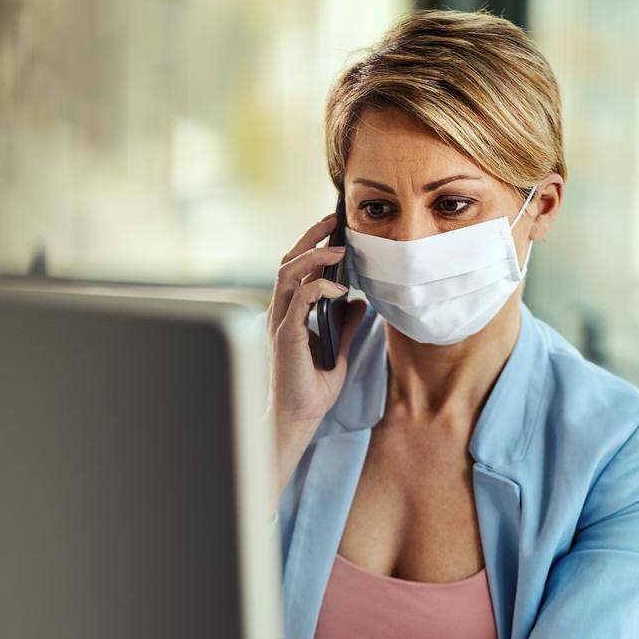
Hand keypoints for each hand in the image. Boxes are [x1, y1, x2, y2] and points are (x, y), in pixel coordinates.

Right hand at [268, 213, 366, 493]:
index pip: (297, 269)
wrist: (299, 418)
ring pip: (288, 272)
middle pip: (289, 261)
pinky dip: (318, 286)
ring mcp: (280, 321)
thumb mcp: (337, 351)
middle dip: (310, 237)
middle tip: (334, 220)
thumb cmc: (312, 390)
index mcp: (290, 313)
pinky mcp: (286, 334)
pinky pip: (300, 297)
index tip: (335, 230)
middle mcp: (281, 312)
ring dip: (314, 254)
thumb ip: (344, 325)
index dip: (313, 246)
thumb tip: (358, 301)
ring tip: (338, 247)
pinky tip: (339, 287)